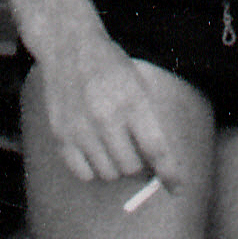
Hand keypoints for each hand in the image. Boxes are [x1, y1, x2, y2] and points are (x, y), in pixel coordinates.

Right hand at [38, 43, 188, 195]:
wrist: (70, 50)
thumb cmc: (113, 70)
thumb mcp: (140, 88)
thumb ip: (149, 125)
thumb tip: (157, 166)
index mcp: (133, 104)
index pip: (156, 149)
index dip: (169, 174)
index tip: (177, 188)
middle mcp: (105, 118)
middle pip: (130, 167)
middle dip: (141, 169)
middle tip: (141, 159)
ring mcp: (80, 128)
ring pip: (108, 173)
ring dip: (118, 170)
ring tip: (117, 151)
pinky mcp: (60, 135)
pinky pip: (82, 172)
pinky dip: (94, 171)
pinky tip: (97, 154)